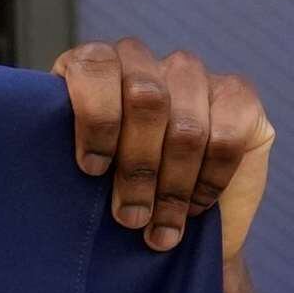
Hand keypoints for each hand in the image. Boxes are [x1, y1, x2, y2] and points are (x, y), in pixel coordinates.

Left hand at [56, 37, 272, 255]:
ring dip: (172, 187)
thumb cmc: (111, 199)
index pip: (95, 65)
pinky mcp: (240, 98)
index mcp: (94, 66)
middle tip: (129, 218)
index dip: (97, 118)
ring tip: (161, 229)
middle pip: (145, 98)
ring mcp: (194, 75)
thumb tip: (54, 156)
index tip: (92, 170)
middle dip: (137, 168)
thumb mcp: (79, 175)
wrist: (173, 232)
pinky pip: (226, 138)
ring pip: (186, 126)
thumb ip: (67, 152)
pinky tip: (194, 206)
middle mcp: (144, 60)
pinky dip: (208, 182)